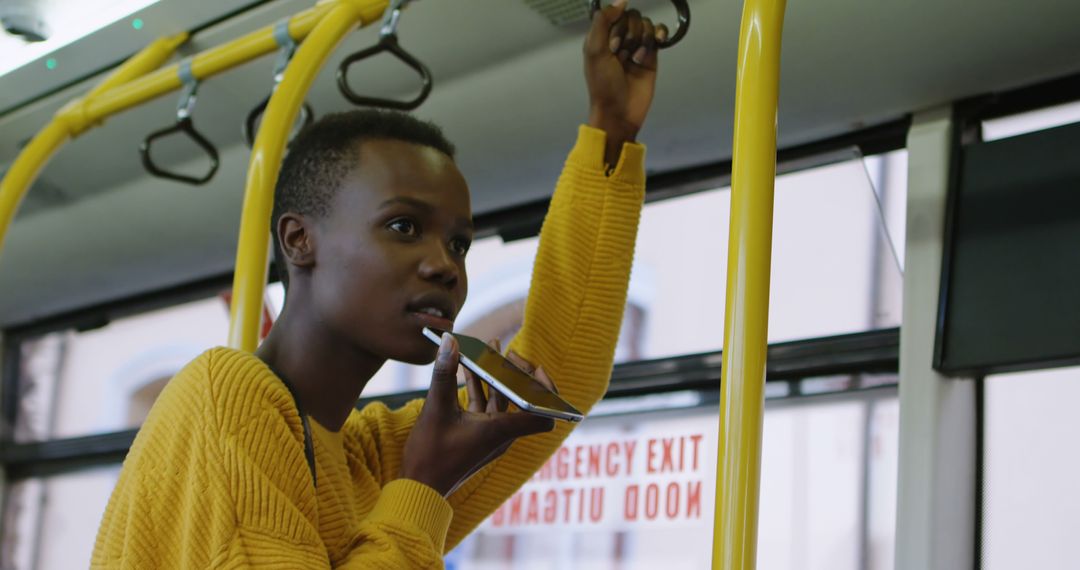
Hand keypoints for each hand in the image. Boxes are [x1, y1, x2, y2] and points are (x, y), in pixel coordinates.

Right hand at [401, 333, 555, 496]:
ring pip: (501, 401)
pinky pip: (485, 407)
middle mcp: (502, 435)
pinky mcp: (477, 436)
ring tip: (489, 348)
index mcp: (500, 431)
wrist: (418, 487)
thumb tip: (450, 341)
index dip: (546, 391)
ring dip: (495, 376)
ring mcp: (490, 436)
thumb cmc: (430, 455)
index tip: (535, 368)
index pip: (543, 416)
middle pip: (523, 400)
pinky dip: (480, 388)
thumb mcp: (435, 409)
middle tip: (506, 352)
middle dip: (517, 373)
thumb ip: (444, 373)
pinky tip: (468, 368)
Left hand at [585, 0, 665, 164]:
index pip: (615, 14)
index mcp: (602, 37)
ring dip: (643, 40)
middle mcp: (619, 39)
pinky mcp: (652, 55)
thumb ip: (603, 22)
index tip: (613, 47)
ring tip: (636, 60)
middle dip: (630, 35)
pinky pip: (659, 33)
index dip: (617, 28)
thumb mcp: (595, 51)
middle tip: (623, 56)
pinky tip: (656, 43)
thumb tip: (621, 1)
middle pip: (633, 17)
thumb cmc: (603, 84)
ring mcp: (636, 47)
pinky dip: (659, 34)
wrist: (620, 112)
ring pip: (646, 25)